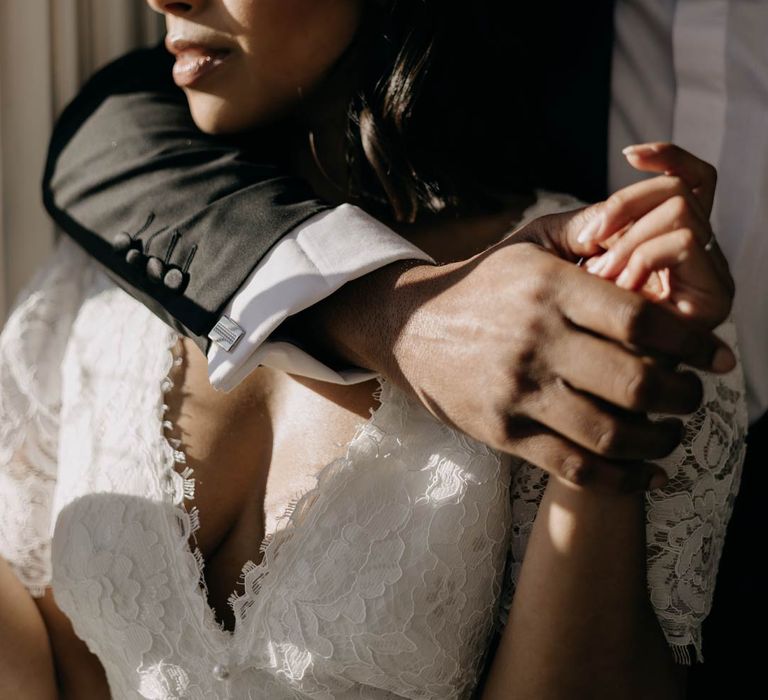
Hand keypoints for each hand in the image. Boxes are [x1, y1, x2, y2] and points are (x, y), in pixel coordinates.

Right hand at [311, 239, 734, 493]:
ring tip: (673, 434)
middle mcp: (535, 340)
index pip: (640, 321)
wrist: (410, 328)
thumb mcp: (526, 244)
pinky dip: (620, 478)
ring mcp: (516, 391)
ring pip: (610, 432)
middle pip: (635, 382)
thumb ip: (584, 230)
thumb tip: (644, 222)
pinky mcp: (502, 432)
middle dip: (684, 396)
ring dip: (659, 441)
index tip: (718, 355)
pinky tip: (645, 472)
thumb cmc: (483, 285)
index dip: (692, 343)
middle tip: (696, 395)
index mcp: (548, 288)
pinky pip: (573, 467)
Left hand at [515, 143, 733, 328]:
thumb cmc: (552, 306)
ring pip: (682, 213)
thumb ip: (589, 224)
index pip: (692, 181)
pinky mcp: (711, 301)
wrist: (558, 363)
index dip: (669, 158)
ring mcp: (705, 277)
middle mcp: (692, 254)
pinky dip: (644, 256)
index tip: (630, 154)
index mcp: (663, 236)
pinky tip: (621, 286)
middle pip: (681, 191)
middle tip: (591, 243)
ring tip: (602, 275)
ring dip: (631, 239)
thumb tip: (608, 212)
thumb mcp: (563, 255)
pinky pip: (685, 243)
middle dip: (628, 208)